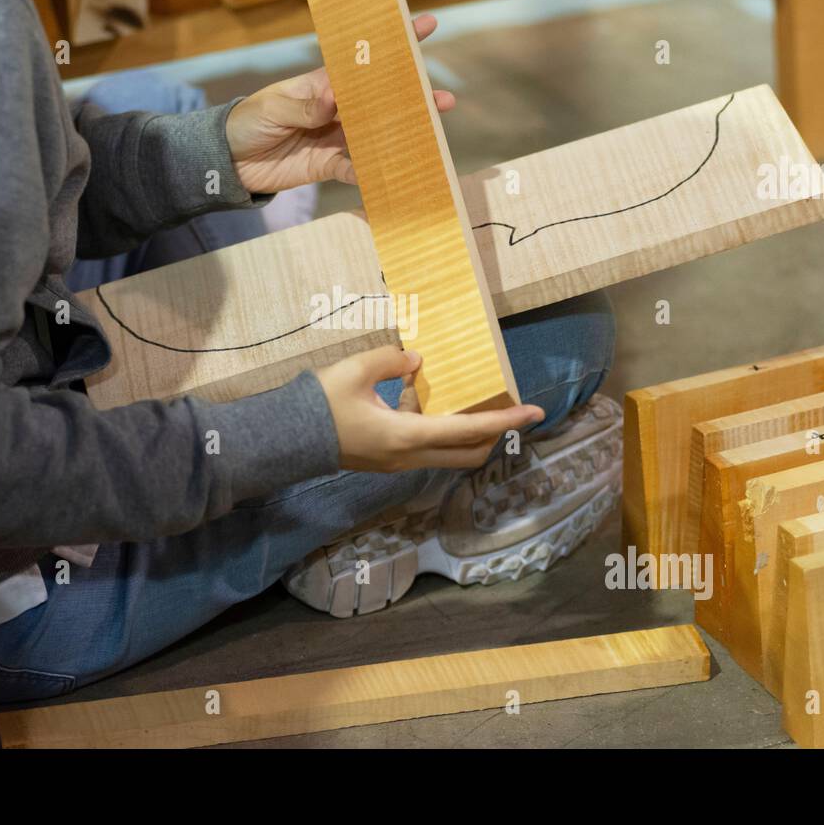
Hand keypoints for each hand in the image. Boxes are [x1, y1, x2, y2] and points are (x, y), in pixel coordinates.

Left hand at [225, 13, 455, 195]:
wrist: (229, 160)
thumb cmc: (248, 121)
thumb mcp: (272, 108)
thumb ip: (304, 106)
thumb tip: (333, 100)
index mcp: (324, 83)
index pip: (363, 60)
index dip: (394, 42)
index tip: (424, 26)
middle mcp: (337, 108)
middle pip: (381, 100)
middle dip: (413, 98)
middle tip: (444, 100)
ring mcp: (336, 136)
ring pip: (377, 134)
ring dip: (403, 136)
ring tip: (431, 136)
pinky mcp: (329, 165)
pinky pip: (357, 169)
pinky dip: (374, 174)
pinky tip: (395, 176)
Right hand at [315, 346, 544, 472]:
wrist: (288, 438)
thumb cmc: (320, 404)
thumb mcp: (356, 370)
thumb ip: (392, 361)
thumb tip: (417, 362)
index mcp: (407, 435)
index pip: (468, 429)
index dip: (505, 420)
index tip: (535, 412)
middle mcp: (409, 456)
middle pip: (468, 454)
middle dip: (496, 434)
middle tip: (511, 411)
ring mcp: (398, 463)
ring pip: (450, 455)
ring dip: (470, 435)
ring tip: (477, 404)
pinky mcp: (388, 461)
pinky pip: (429, 450)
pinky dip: (444, 432)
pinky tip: (432, 405)